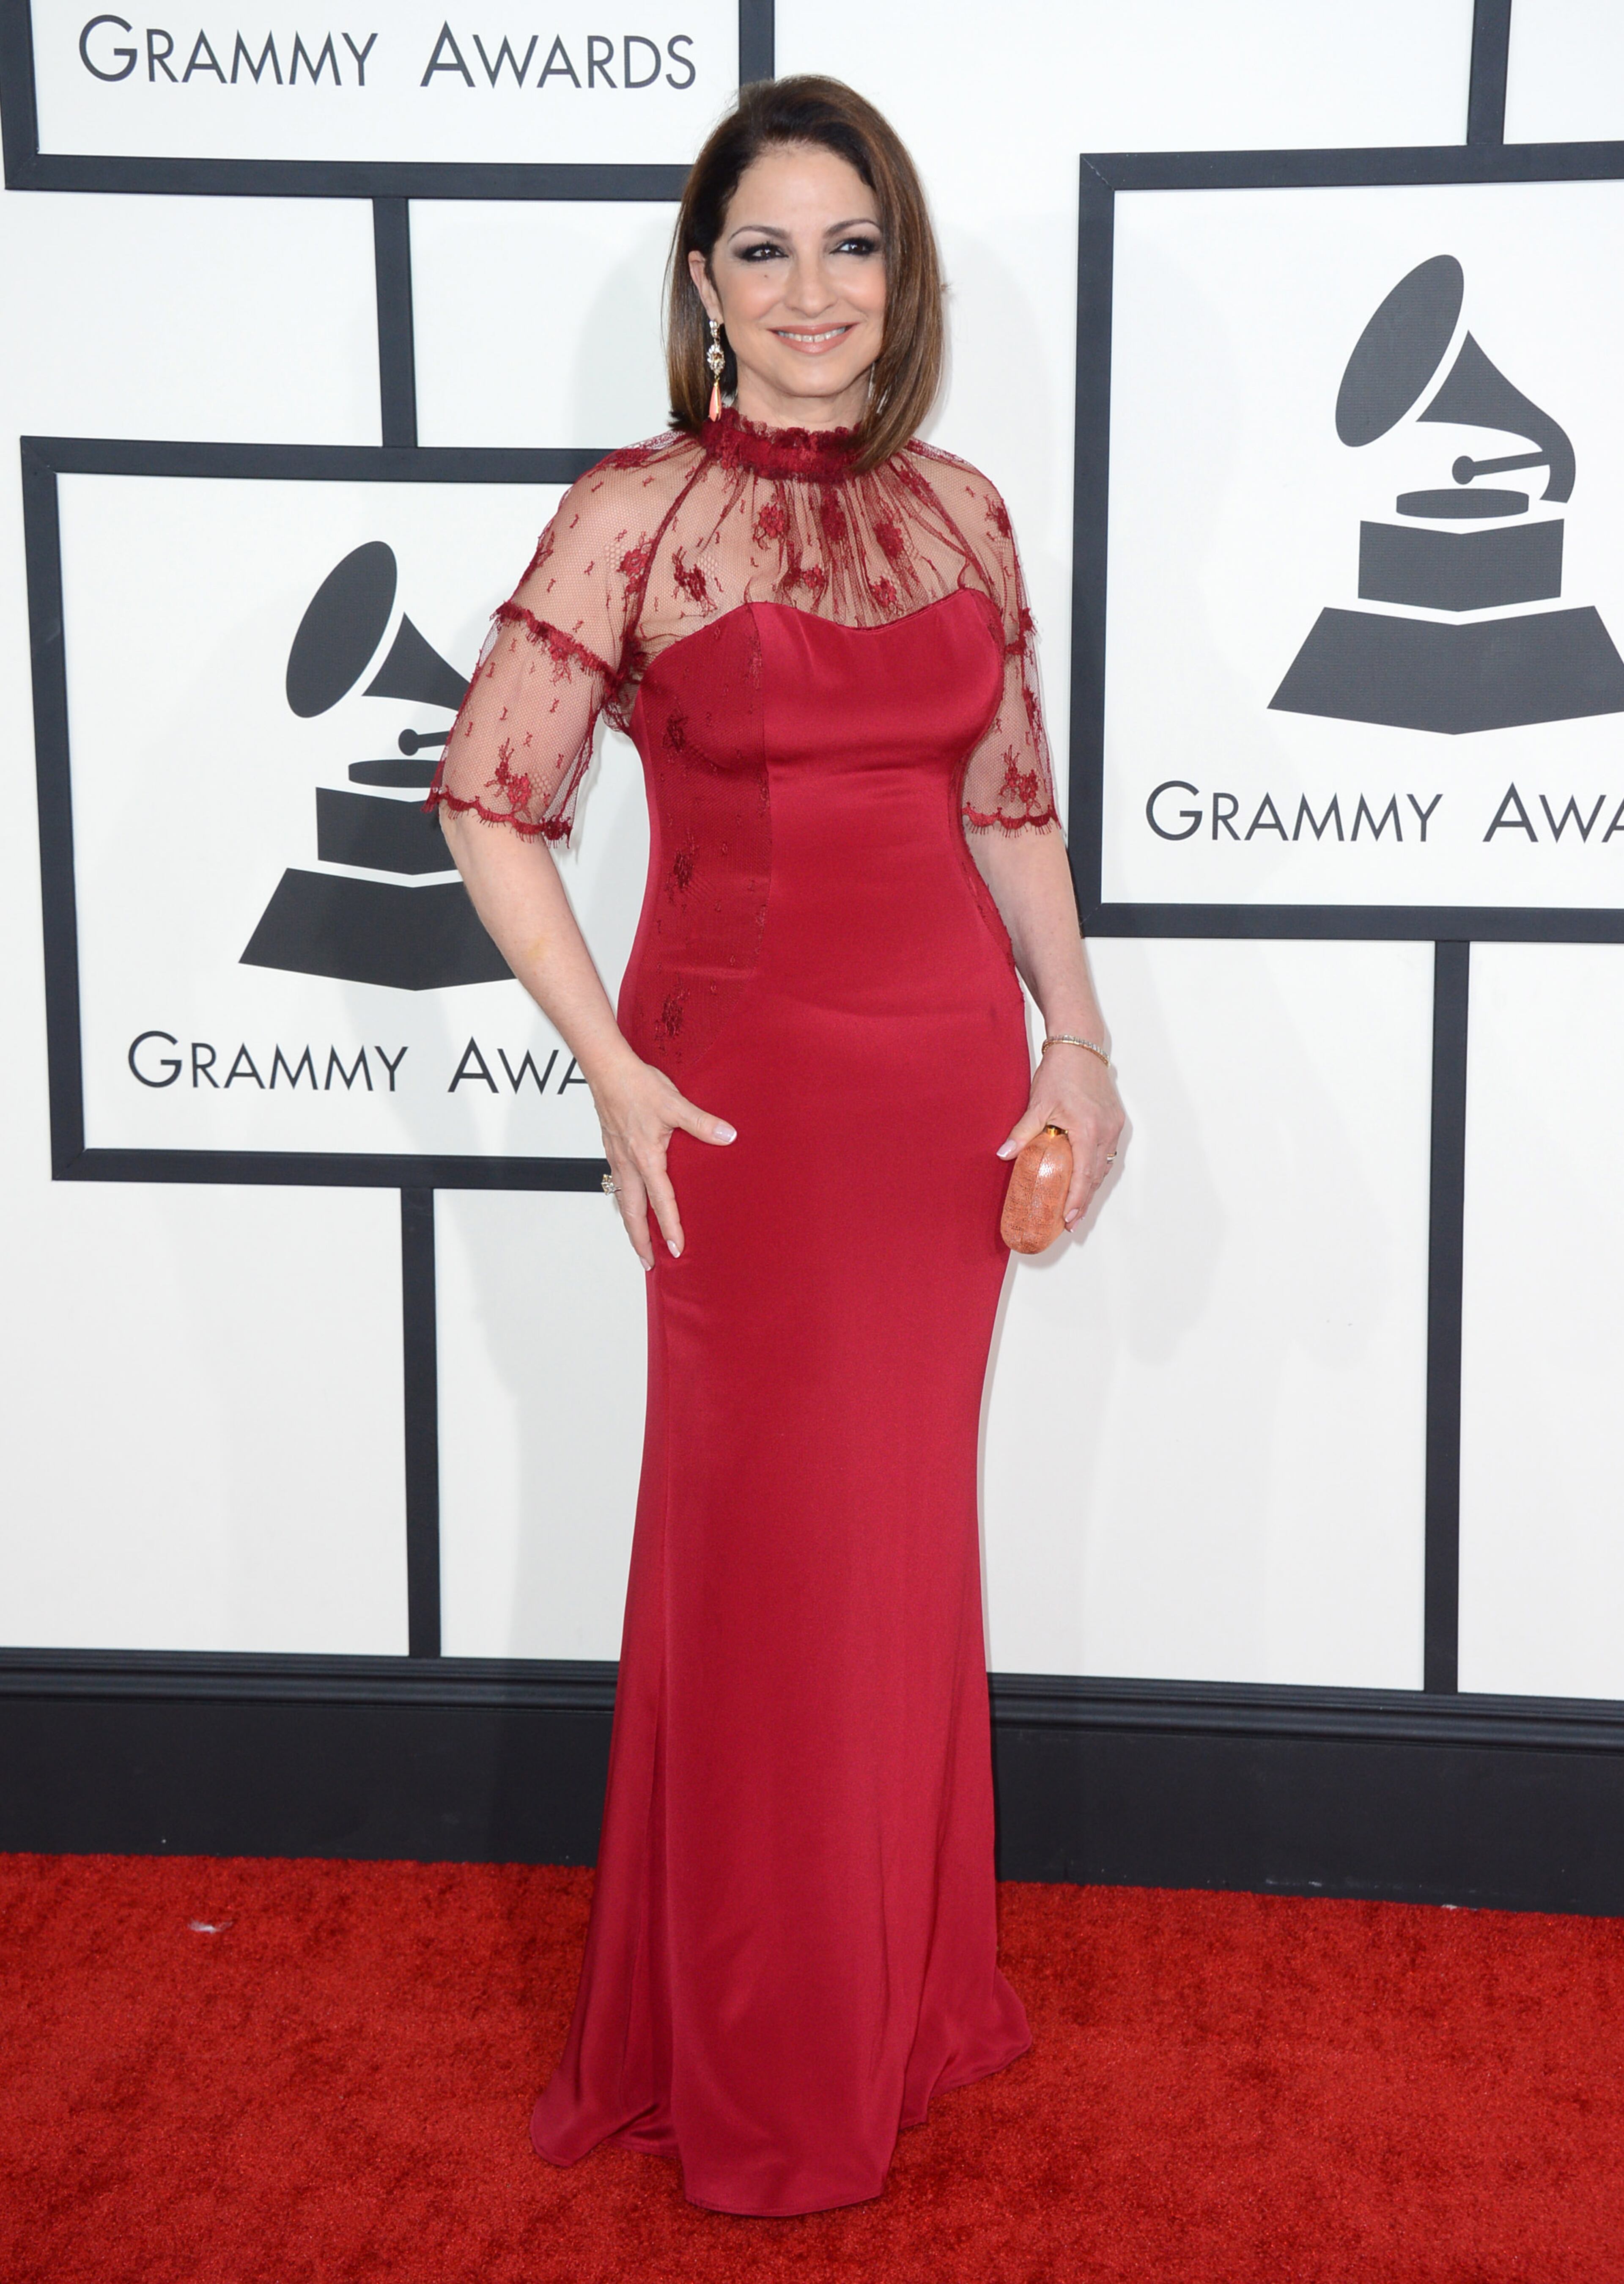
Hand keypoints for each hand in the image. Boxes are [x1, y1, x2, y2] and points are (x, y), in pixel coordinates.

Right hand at [594, 1049, 734, 1267]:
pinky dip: (624, 1201)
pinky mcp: (612, 1148)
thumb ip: (702, 1123)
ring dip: (631, 1224)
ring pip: (623, 1200)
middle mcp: (627, 1164)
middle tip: (648, 1263)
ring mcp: (616, 1157)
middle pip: (633, 1213)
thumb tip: (728, 1136)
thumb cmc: (636, 1085)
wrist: (606, 1069)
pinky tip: (631, 1201)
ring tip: (638, 1241)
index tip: (676, 1250)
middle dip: (640, 1241)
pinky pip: (618, 1184)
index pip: (660, 1202)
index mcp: (645, 1158)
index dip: (669, 1228)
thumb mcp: (674, 1103)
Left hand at [997, 1043, 1124, 1230]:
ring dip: (1092, 1186)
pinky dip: (1097, 1168)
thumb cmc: (1059, 1072)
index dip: (1076, 1200)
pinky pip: (1108, 1152)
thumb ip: (1022, 1132)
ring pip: (1105, 1165)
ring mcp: (1114, 1126)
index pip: (1083, 1175)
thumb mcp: (1038, 1104)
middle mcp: (1106, 1131)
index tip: (1068, 1219)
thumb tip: (1003, 1154)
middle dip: (1084, 1200)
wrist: (1080, 1046)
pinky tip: (1087, 1178)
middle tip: (1070, 1222)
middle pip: (1097, 1175)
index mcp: (1087, 1130)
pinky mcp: (1115, 1120)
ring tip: (1077, 1206)